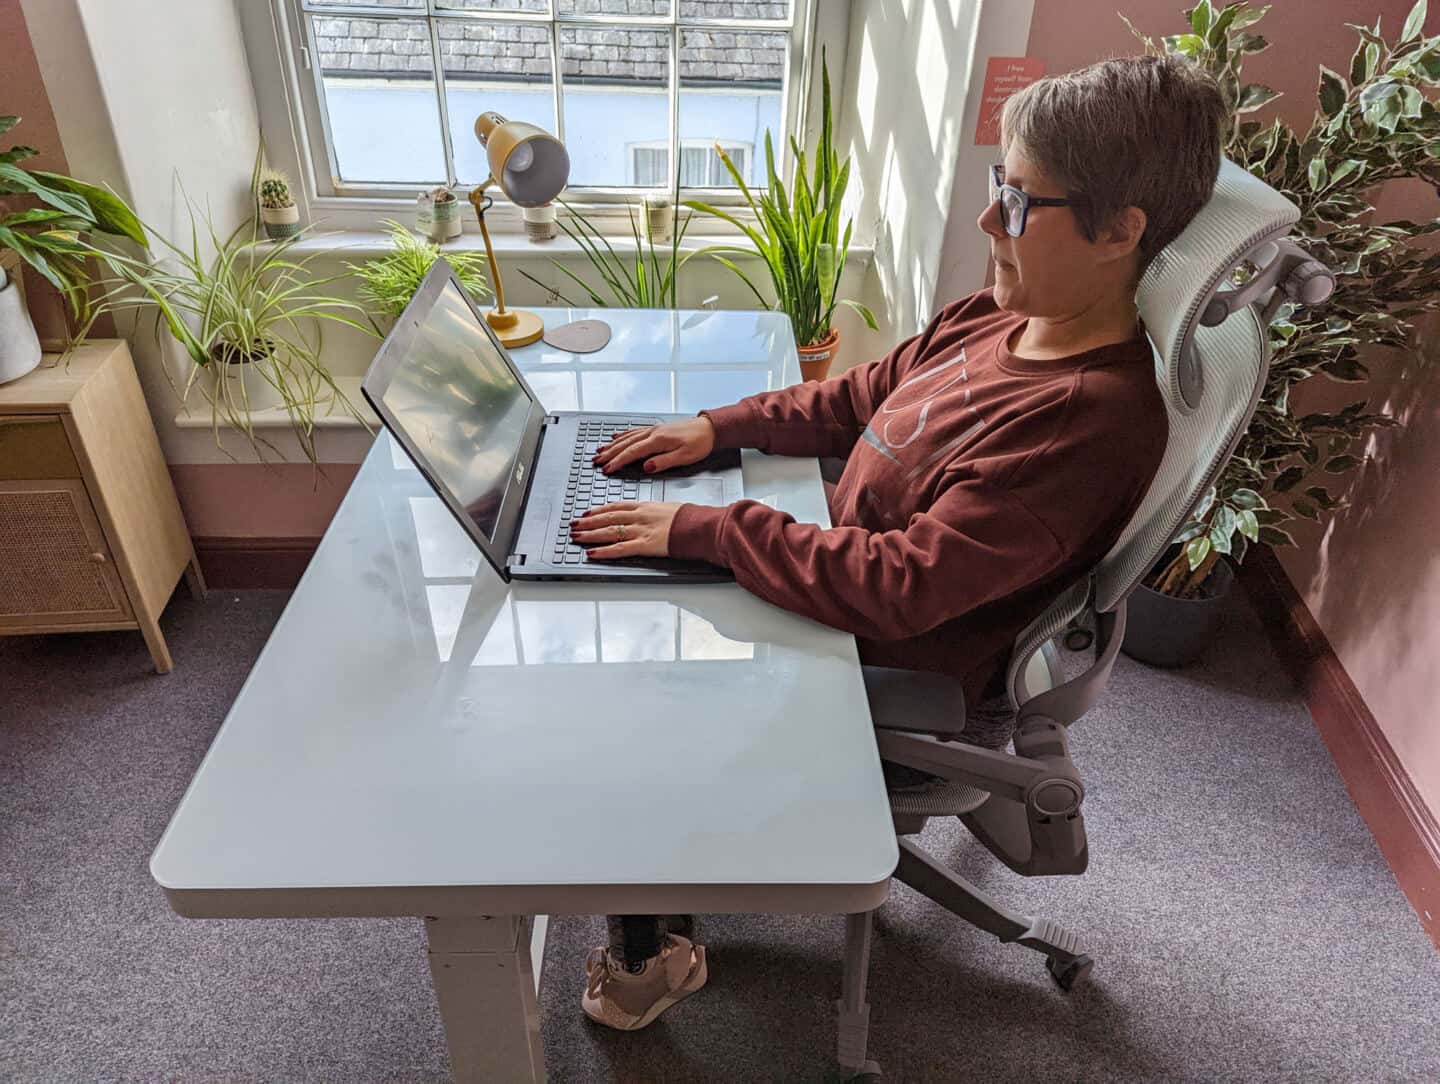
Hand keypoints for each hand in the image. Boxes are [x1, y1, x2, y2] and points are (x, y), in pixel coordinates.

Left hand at [570, 501, 682, 559]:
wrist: (699, 526)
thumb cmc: (690, 518)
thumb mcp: (669, 507)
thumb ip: (655, 512)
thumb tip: (650, 515)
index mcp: (645, 506)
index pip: (616, 506)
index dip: (599, 509)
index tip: (588, 512)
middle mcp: (639, 516)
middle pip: (608, 517)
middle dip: (588, 521)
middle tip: (574, 524)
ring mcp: (640, 531)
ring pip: (609, 531)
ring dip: (590, 534)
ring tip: (576, 536)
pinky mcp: (644, 545)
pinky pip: (620, 548)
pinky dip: (604, 551)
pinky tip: (592, 552)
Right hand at [594, 416, 714, 474]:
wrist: (710, 428)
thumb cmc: (700, 443)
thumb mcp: (684, 457)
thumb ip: (663, 462)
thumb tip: (646, 467)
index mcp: (658, 441)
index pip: (632, 453)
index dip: (618, 461)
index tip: (607, 469)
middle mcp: (653, 433)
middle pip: (626, 444)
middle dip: (609, 453)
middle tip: (596, 461)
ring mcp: (654, 429)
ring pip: (628, 437)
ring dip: (612, 444)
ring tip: (600, 451)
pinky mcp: (657, 429)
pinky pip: (634, 431)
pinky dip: (623, 434)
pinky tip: (616, 436)